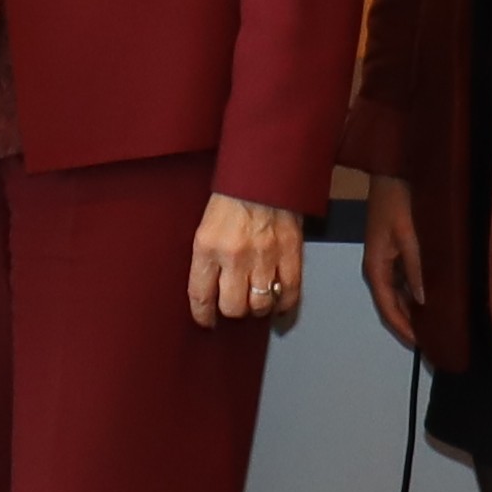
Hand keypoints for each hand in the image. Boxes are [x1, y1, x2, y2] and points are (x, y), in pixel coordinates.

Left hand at [189, 192, 306, 332]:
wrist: (265, 171)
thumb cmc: (233, 195)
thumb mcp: (206, 224)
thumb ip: (207, 256)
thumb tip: (209, 289)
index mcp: (207, 246)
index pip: (201, 295)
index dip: (203, 315)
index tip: (205, 320)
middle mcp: (235, 255)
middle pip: (233, 307)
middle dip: (232, 310)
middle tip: (233, 304)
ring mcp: (265, 256)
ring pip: (261, 304)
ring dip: (257, 307)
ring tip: (255, 299)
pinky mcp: (291, 253)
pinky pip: (290, 292)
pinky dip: (284, 304)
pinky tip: (279, 305)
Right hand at [361, 172, 430, 350]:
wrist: (393, 172)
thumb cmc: (399, 201)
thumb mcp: (409, 235)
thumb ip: (416, 268)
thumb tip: (424, 301)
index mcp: (376, 267)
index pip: (388, 308)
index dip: (404, 329)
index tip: (423, 346)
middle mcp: (377, 268)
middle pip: (391, 305)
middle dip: (408, 324)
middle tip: (433, 340)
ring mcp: (385, 259)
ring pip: (397, 294)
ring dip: (412, 309)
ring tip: (434, 324)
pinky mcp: (394, 250)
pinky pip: (402, 280)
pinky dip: (415, 292)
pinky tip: (431, 297)